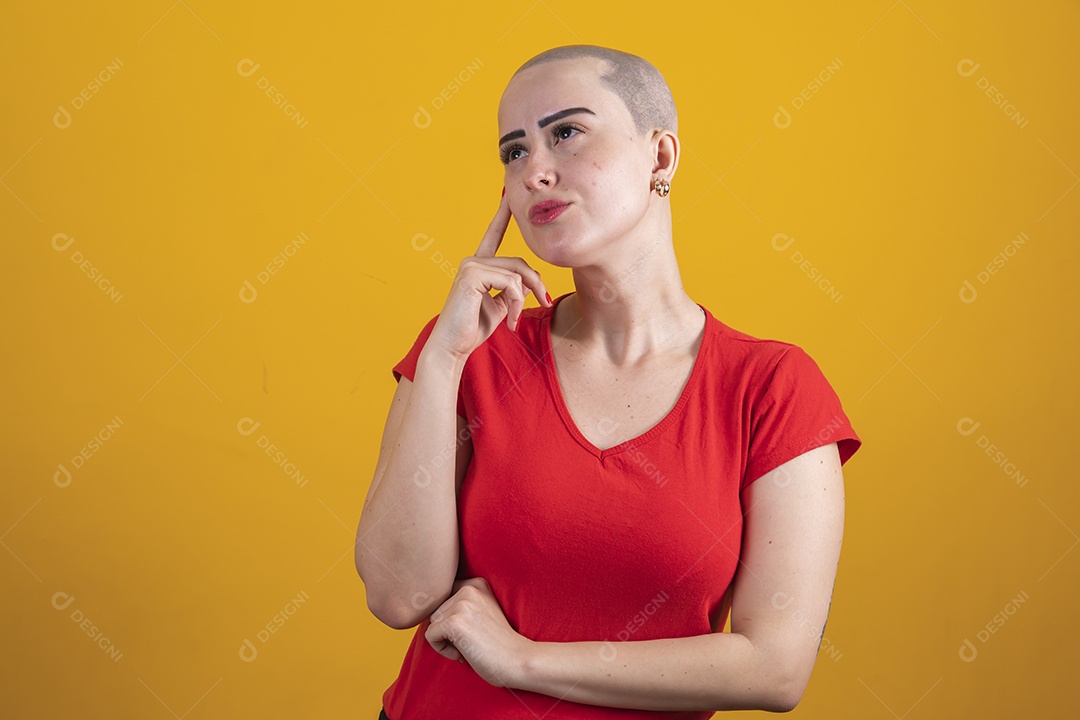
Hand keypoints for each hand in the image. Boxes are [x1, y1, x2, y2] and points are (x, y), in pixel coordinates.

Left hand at [424, 576, 532, 687]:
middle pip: (435, 611)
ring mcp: (461, 604)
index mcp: (476, 582)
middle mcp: (469, 588)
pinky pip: (430, 637)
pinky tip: (465, 653)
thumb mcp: (480, 612)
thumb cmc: (497, 643)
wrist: (517, 660)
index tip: (472, 630)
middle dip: (447, 631)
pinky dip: (443, 650)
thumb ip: (459, 603)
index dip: (451, 619)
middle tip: (472, 641)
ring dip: (445, 641)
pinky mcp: (454, 622)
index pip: (442, 598)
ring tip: (469, 646)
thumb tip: (422, 603)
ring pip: (431, 624)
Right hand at [427, 189, 551, 361]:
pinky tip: (510, 321)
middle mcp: (473, 261)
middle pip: (519, 262)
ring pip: (517, 273)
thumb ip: (512, 290)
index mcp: (478, 265)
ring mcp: (471, 266)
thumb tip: (529, 281)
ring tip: (516, 320)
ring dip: (525, 299)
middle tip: (545, 302)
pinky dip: (516, 303)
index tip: (508, 196)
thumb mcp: (500, 306)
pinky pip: (510, 283)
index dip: (502, 215)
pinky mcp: (472, 275)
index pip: (494, 235)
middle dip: (537, 284)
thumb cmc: (472, 329)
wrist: (452, 347)